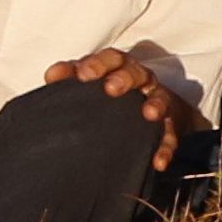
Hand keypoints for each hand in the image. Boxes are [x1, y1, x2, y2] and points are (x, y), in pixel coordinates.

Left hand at [47, 41, 186, 163]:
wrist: (142, 109)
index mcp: (119, 67)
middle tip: (112, 89)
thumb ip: (69, 76)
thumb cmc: (107, 92)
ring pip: (160, 98)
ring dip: (156, 105)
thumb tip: (52, 76)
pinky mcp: (167, 126)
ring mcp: (156, 102)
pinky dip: (165, 147)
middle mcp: (140, 80)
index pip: (111, 59)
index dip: (99, 64)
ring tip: (149, 115)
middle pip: (136, 72)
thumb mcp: (89, 81)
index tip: (84, 75)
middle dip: (125, 78)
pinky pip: (170, 135)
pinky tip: (158, 161)